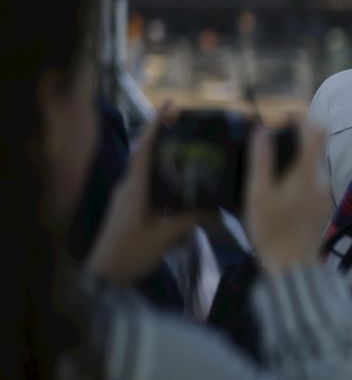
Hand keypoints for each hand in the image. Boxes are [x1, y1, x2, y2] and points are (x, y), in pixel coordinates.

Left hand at [86, 107, 206, 282]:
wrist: (105, 277)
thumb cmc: (131, 253)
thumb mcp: (165, 236)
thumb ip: (190, 220)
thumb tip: (218, 209)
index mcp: (134, 188)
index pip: (144, 148)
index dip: (156, 124)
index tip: (170, 103)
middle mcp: (128, 188)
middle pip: (148, 155)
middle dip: (168, 139)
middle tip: (193, 128)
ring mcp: (126, 199)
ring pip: (149, 173)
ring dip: (168, 162)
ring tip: (194, 157)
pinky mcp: (128, 211)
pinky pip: (149, 188)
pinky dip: (166, 182)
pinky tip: (183, 190)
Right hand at [245, 117, 329, 273]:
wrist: (292, 268)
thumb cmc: (271, 230)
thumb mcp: (258, 194)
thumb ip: (261, 160)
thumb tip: (261, 130)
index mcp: (306, 174)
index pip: (315, 133)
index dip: (303, 118)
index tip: (285, 115)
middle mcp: (321, 181)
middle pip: (315, 148)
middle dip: (297, 138)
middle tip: (272, 140)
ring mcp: (324, 196)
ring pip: (313, 167)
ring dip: (296, 159)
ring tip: (271, 165)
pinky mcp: (322, 209)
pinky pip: (311, 183)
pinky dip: (298, 177)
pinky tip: (280, 189)